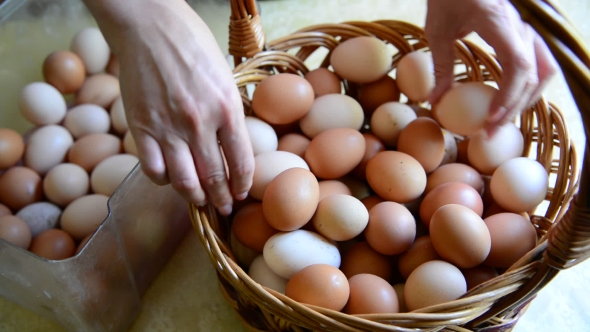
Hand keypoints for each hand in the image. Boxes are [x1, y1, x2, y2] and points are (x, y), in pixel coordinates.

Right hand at [85, 0, 253, 215]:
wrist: (149, 26)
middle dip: (221, 199)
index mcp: (227, 109)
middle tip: (223, 207)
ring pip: (184, 182)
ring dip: (195, 198)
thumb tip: (233, 144)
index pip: (241, 162)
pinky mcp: (141, 128)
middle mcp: (200, 124)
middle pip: (214, 178)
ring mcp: (168, 128)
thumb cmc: (192, 45)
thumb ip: (229, 113)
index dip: (242, 184)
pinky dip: (163, 180)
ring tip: (199, 201)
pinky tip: (169, 177)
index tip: (241, 194)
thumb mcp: (225, 77)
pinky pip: (153, 170)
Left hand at [425, 0, 557, 134]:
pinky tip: (509, 102)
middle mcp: (520, 27)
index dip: (509, 95)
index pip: (518, 65)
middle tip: (491, 131)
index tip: (491, 119)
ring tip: (502, 121)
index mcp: (500, 24)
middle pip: (535, 74)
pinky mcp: (523, 34)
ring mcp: (525, 30)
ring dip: (527, 99)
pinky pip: (538, 63)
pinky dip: (528, 86)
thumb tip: (434, 101)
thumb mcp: (437, 30)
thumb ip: (440, 65)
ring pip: (544, 70)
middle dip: (516, 107)